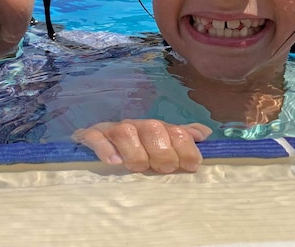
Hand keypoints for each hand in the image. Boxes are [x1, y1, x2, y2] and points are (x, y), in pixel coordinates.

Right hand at [73, 119, 211, 173]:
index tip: (191, 166)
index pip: (174, 130)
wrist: (96, 141)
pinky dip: (104, 149)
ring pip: (125, 132)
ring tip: (139, 167)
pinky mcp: (90, 136)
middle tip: (164, 169)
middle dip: (162, 151)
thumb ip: (182, 138)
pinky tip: (113, 162)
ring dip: (135, 152)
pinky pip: (95, 137)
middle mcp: (135, 126)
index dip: (185, 147)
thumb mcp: (161, 143)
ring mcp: (112, 130)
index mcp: (155, 128)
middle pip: (151, 129)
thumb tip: (204, 134)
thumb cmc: (136, 149)